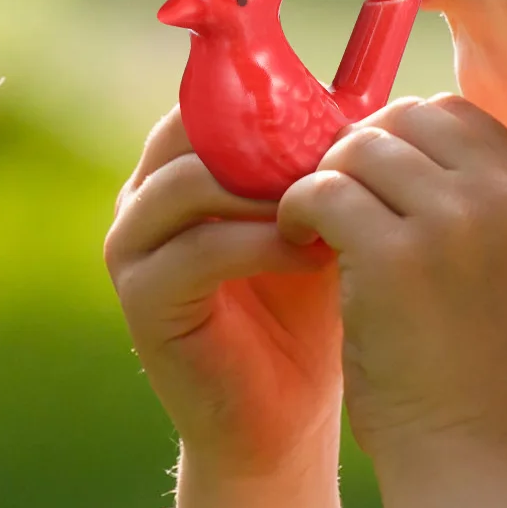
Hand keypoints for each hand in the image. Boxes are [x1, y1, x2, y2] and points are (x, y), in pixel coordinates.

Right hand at [104, 105, 344, 477]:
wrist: (285, 415)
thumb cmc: (309, 304)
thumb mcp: (320, 214)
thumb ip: (322, 159)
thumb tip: (372, 92)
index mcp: (182, 164)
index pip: (212, 98)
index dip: (277, 101)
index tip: (345, 117)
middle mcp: (144, 197)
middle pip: (193, 128)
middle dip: (270, 138)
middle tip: (338, 155)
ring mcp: (133, 247)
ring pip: (192, 181)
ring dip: (269, 189)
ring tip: (332, 208)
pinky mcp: (142, 300)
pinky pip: (199, 249)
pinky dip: (263, 243)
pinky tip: (316, 256)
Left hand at [275, 93, 506, 469]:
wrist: (470, 456)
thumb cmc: (474, 361)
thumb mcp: (503, 260)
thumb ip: (468, 192)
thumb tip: (388, 127)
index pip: (454, 113)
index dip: (400, 136)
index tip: (370, 179)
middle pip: (405, 118)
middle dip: (358, 152)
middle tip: (333, 199)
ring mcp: (455, 220)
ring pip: (358, 148)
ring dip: (324, 180)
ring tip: (312, 226)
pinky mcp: (395, 255)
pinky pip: (322, 191)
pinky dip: (296, 209)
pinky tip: (296, 243)